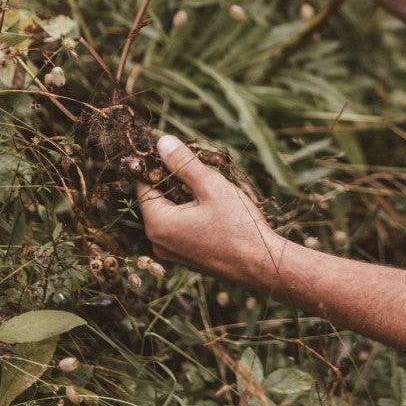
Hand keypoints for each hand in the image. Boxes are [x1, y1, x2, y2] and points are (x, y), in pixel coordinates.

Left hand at [138, 135, 285, 287]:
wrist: (261, 264)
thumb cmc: (238, 225)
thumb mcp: (211, 187)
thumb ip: (183, 164)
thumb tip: (162, 142)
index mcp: (158, 224)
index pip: (144, 185)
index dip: (158, 166)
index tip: (177, 153)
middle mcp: (158, 242)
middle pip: (157, 200)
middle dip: (176, 182)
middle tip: (202, 170)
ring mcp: (172, 253)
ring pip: (172, 214)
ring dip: (186, 199)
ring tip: (212, 190)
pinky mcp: (187, 258)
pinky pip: (181, 229)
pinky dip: (193, 215)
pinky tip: (216, 210)